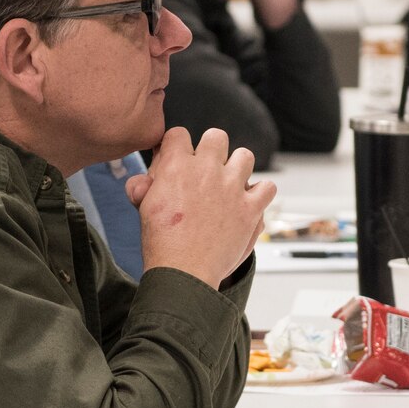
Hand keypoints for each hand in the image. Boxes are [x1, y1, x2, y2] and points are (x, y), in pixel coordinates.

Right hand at [127, 126, 275, 288]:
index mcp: (176, 166)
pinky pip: (268, 187)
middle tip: (206, 171)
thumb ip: (142, 187)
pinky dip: (262, 193)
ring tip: (230, 184)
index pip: (179, 134)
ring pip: (245, 156)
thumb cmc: (162, 244)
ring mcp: (232, 188)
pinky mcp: (250, 208)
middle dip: (211, 149)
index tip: (178, 160)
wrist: (183, 273)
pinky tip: (250, 201)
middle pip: (216, 137)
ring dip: (238, 167)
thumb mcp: (143, 209)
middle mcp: (207, 171)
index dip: (177, 146)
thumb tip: (141, 180)